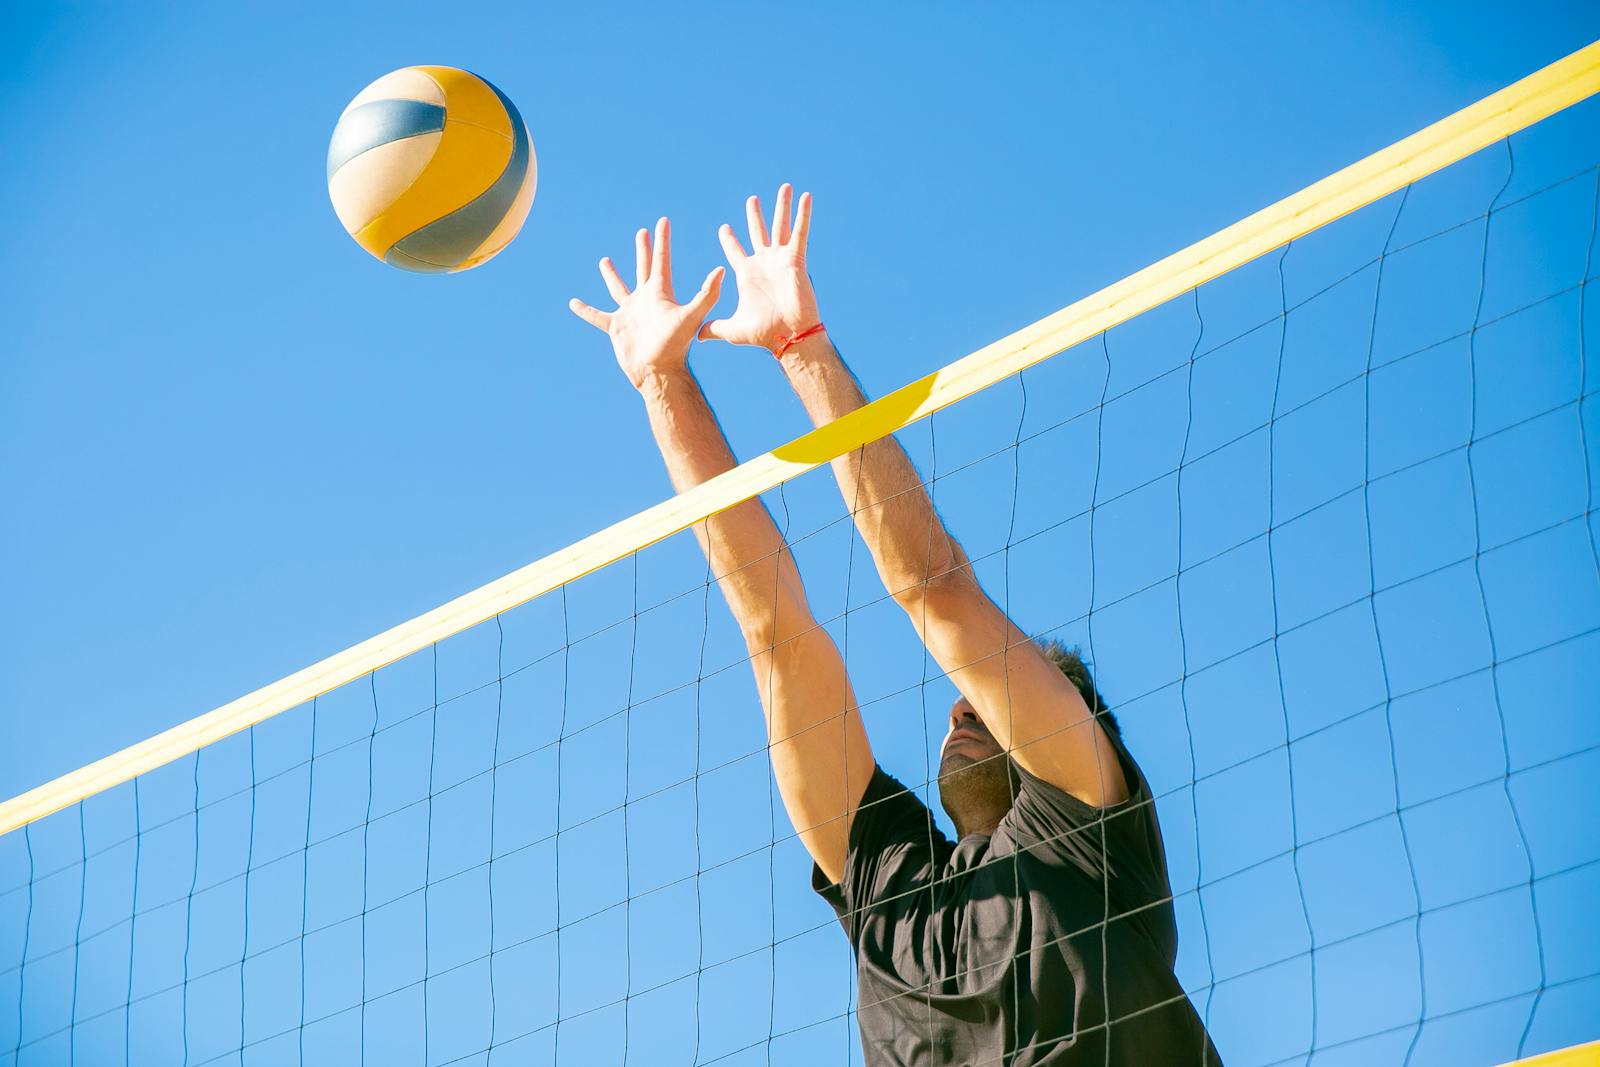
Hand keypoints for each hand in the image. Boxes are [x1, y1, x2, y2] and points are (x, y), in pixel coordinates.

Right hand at [570, 217, 722, 389]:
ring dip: (612, 275)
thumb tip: (722, 270)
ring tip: (605, 261)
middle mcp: (645, 299)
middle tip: (641, 232)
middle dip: (643, 249)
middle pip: (643, 267)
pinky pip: (597, 316)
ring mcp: (630, 312)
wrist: (658, 371)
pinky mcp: (617, 327)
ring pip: (619, 287)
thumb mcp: (692, 316)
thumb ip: (706, 294)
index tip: (662, 221)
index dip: (662, 240)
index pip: (661, 260)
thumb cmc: (676, 346)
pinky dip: (585, 310)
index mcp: (661, 293)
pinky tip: (573, 303)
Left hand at [698, 183, 819, 350]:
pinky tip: (806, 196)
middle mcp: (764, 263)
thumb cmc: (764, 333)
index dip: (729, 240)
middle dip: (755, 216)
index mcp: (747, 274)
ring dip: (782, 206)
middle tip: (751, 200)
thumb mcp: (733, 329)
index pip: (735, 251)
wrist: (788, 336)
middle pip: (758, 232)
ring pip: (780, 226)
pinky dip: (804, 214)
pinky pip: (800, 232)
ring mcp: (780, 259)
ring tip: (784, 187)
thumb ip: (715, 328)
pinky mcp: (796, 259)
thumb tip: (699, 336)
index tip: (723, 228)